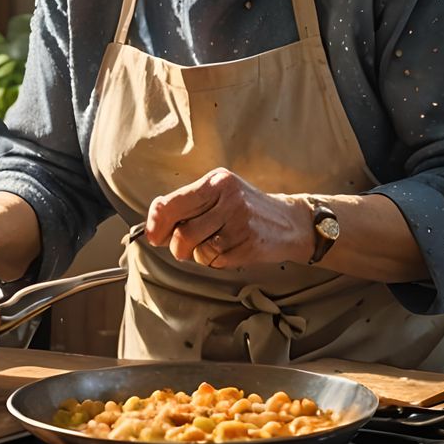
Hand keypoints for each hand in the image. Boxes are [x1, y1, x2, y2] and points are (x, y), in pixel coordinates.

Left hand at [144, 168, 311, 269]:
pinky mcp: (248, 245)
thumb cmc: (246, 208)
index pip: (172, 203)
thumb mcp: (219, 193)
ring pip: (197, 251)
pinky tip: (229, 250)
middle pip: (182, 232)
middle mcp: (229, 199)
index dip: (156, 224)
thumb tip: (153, 224)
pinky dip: (215, 261)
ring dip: (198, 255)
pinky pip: (215, 262)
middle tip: (183, 246)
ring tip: (213, 244)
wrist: (290, 222)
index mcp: (217, 182)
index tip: (152, 235)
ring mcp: (240, 223)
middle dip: (177, 246)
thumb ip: (188, 203)